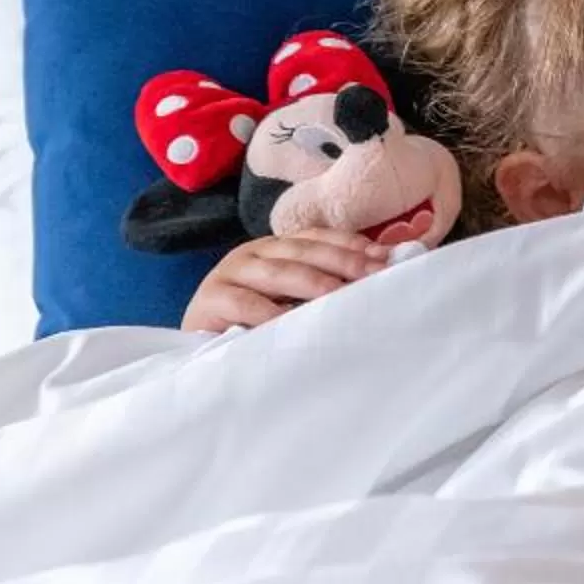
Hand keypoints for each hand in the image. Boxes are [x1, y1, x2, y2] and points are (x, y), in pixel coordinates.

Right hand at [183, 229, 383, 331]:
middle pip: (303, 251)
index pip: (318, 238)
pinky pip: (243, 303)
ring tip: (339, 295)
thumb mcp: (291, 300)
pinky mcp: (210, 298)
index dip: (351, 245)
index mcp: (276, 248)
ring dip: (311, 282)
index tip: (384, 259)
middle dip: (342, 262)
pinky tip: (289, 322)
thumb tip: (377, 275)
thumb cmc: (254, 324)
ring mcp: (230, 272)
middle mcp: (254, 253)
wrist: (199, 346)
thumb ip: (324, 286)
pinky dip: (267, 312)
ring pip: (277, 272)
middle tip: (374, 277)